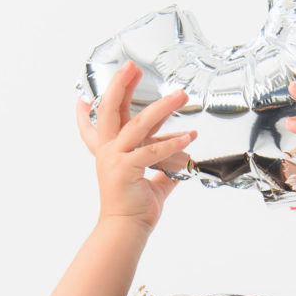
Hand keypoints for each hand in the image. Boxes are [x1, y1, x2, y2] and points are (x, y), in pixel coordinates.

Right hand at [76, 62, 194, 230]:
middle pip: (110, 109)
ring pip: (137, 125)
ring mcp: (114, 159)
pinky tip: (190, 137)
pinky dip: (172, 143)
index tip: (108, 79)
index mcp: (111, 150)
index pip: (106, 117)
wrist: (124, 229)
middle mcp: (108, 151)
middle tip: (131, 66)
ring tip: (181, 95)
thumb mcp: (152, 182)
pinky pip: (151, 151)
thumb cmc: (135, 209)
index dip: (106, 97)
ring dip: (162, 107)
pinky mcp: (125, 169)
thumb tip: (184, 161)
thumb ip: (165, 167)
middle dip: (121, 85)